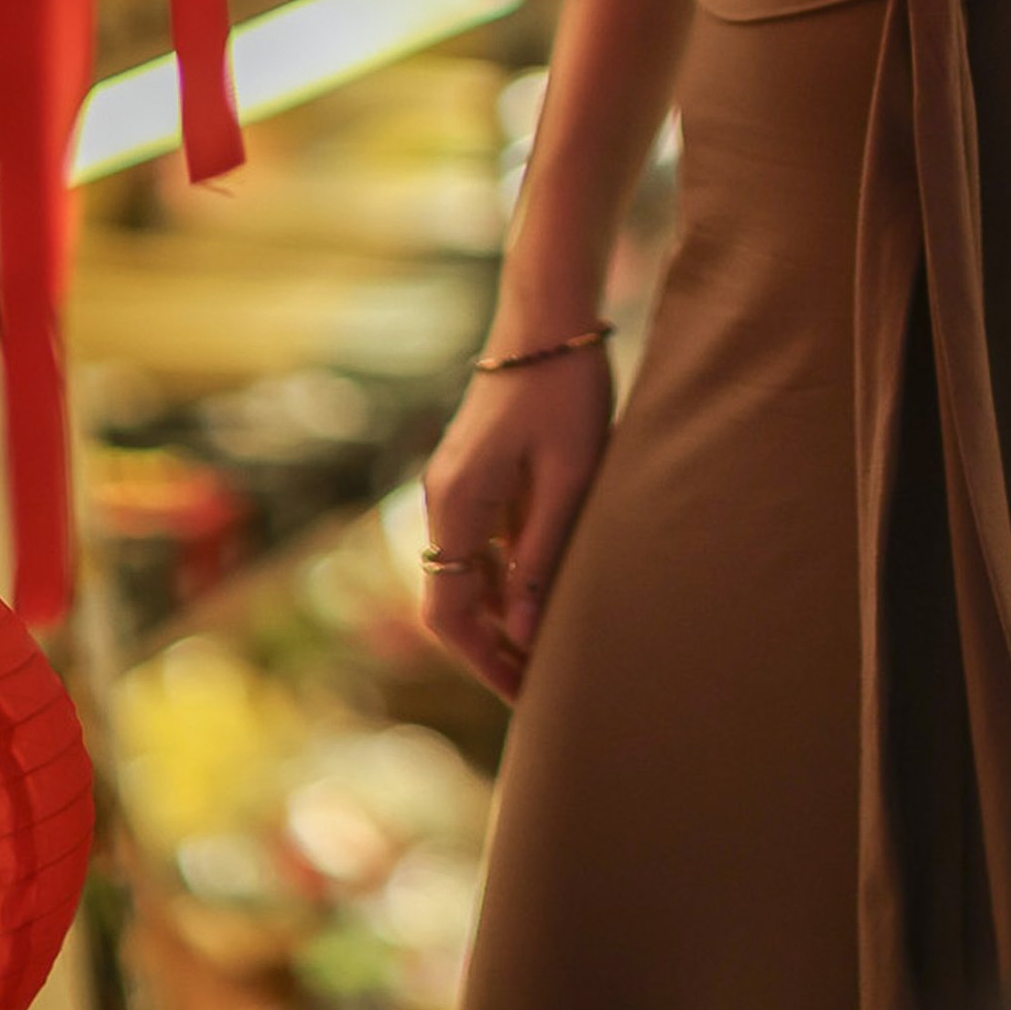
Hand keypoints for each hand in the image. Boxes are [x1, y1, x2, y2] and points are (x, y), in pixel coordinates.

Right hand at [416, 344, 613, 699]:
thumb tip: (524, 635)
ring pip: (468, 573)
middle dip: (493, 647)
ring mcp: (457, 484)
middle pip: (452, 598)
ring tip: (555, 649)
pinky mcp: (477, 472)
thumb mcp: (567, 478)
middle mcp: (443, 499)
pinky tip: (550, 589)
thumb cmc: (566, 388)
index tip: (526, 696)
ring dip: (502, 615)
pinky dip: (507, 576)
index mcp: (455, 504)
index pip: (448, 612)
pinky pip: (482, 542)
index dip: (483, 661)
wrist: (549, 313)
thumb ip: (542, 555)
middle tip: (545, 687)